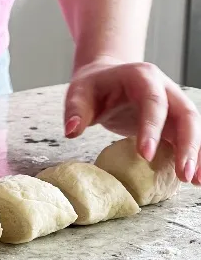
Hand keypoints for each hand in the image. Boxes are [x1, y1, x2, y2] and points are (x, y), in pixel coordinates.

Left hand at [64, 57, 200, 184]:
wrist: (105, 77)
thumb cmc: (92, 86)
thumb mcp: (78, 93)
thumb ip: (75, 110)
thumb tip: (71, 131)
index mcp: (141, 77)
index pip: (153, 101)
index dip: (152, 127)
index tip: (146, 155)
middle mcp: (164, 88)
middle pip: (186, 114)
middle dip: (188, 144)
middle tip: (183, 174)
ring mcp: (172, 104)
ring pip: (193, 127)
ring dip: (197, 154)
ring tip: (195, 182)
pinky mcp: (172, 121)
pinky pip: (187, 137)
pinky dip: (193, 156)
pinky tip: (194, 178)